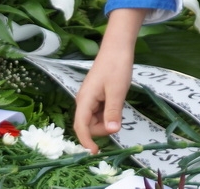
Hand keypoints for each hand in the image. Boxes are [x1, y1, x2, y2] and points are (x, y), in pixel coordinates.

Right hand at [73, 8, 145, 151]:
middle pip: (88, 125)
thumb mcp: (117, 91)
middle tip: (118, 120)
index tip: (95, 152)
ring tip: (118, 105)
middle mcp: (83, 101)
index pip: (81, 126)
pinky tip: (116, 103)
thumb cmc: (116, 67)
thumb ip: (113, 111)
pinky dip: (107, 113)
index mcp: (84, 100)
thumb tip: (112, 131)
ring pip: (94, 120)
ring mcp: (89, 99)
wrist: (118, 47)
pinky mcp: (96, 96)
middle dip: (101, 129)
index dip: (86, 141)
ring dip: (105, 121)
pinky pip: (99, 112)